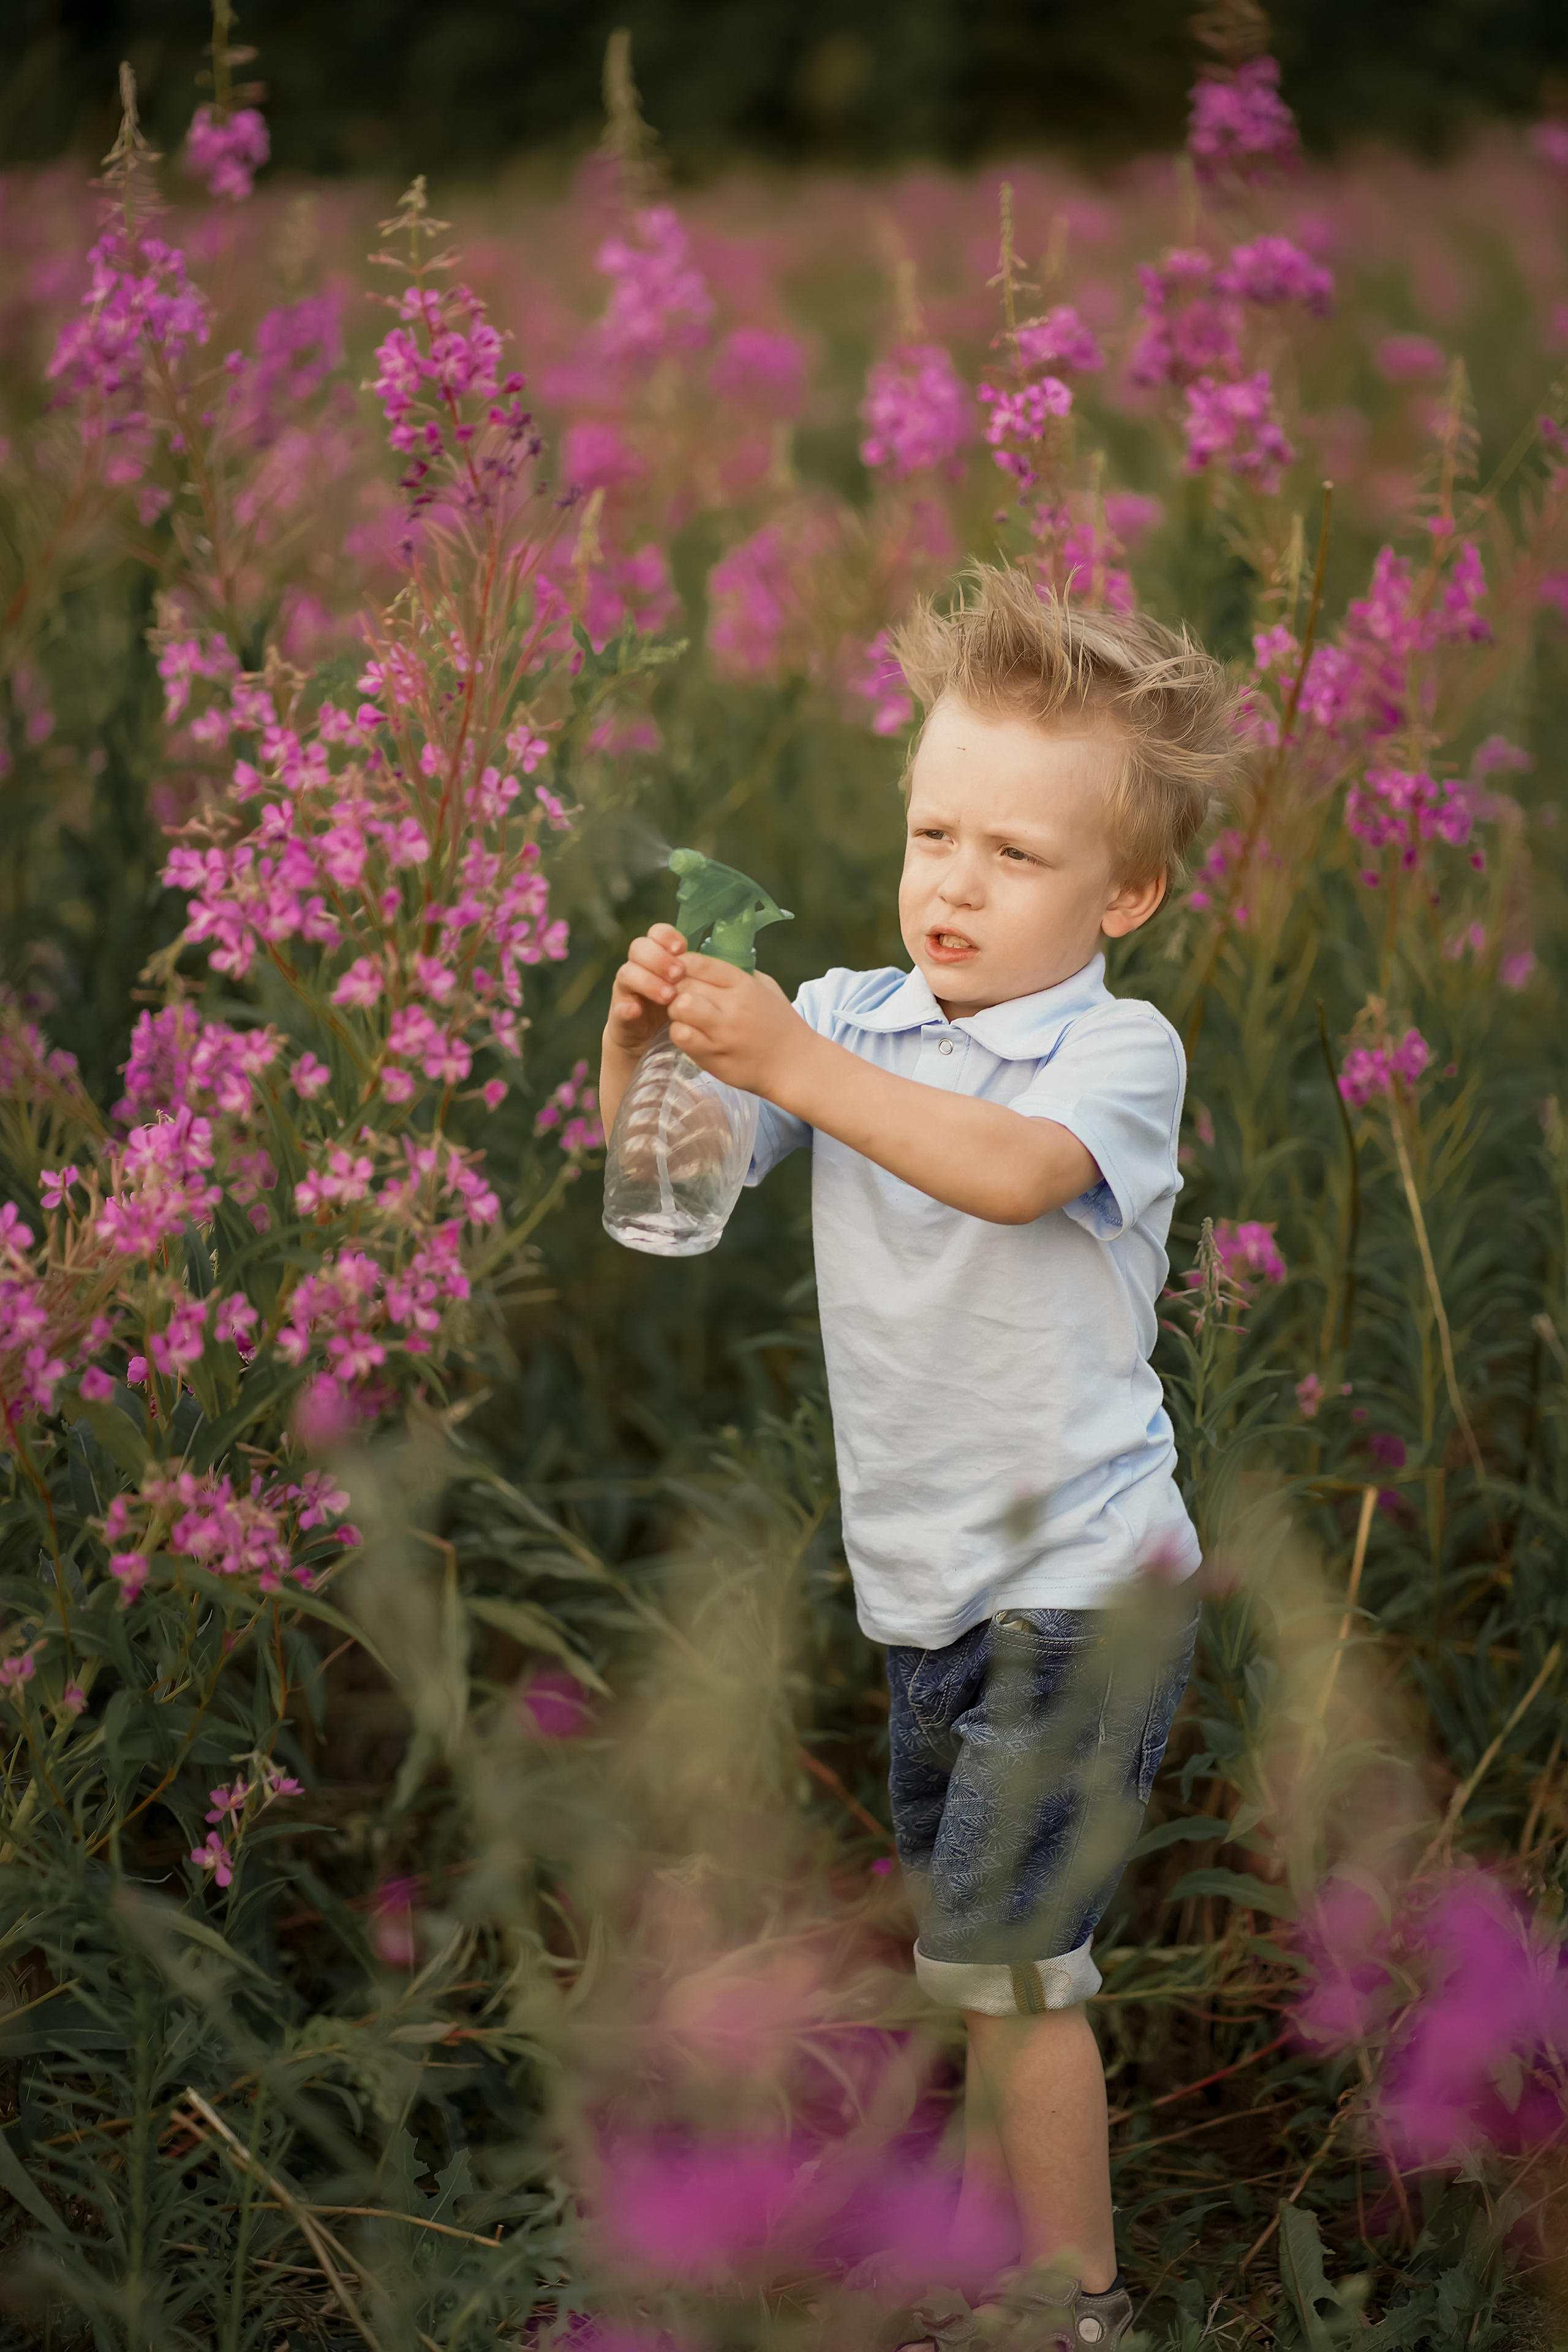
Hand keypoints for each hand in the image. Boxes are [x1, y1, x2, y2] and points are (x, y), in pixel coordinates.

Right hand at [605, 923, 686, 1057]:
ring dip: (648, 982)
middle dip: (659, 959)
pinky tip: (636, 1010)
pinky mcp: (620, 1014)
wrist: (647, 1037)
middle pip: (639, 948)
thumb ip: (692, 972)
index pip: (655, 933)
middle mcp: (637, 967)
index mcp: (655, 956)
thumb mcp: (685, 986)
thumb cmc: (673, 1005)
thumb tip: (708, 963)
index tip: (681, 948)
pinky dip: (626, 1008)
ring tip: (669, 997)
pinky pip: (618, 1007)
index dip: (666, 936)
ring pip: (627, 974)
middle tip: (678, 974)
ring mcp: (625, 989)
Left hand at [668, 954, 803, 1096]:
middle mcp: (733, 1006)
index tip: (679, 972)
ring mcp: (723, 1033)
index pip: (699, 963)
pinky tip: (690, 1035)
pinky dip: (680, 1033)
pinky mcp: (715, 1056)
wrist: (795, 1064)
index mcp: (745, 985)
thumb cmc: (780, 1024)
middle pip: (683, 985)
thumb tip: (709, 961)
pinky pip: (682, 1036)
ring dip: (676, 1011)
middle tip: (681, 997)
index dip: (680, 965)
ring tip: (686, 1017)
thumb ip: (739, 973)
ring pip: (679, 1008)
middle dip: (675, 989)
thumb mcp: (766, 988)